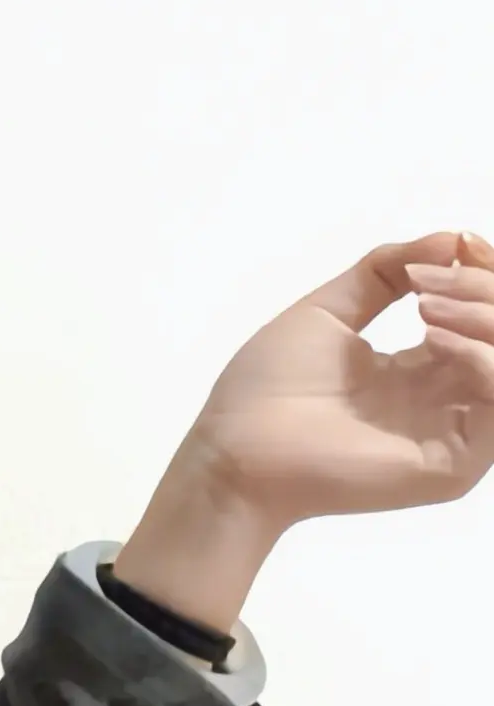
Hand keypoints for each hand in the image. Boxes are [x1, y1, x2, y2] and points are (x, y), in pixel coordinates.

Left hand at [188, 227, 493, 526]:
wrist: (235, 449)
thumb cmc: (269, 388)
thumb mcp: (330, 311)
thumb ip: (386, 272)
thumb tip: (452, 239)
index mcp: (421, 369)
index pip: (483, 317)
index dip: (480, 275)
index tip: (455, 245)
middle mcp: (445, 400)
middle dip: (483, 291)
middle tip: (427, 280)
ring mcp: (452, 435)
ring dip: (486, 320)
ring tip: (427, 307)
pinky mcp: (452, 466)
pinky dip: (482, 361)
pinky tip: (436, 342)